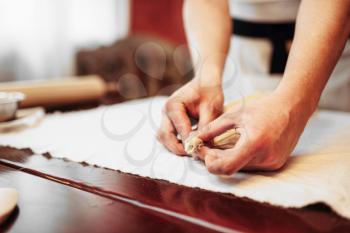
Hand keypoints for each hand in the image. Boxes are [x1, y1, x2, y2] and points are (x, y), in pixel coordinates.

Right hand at [157, 77, 223, 154]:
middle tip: (194, 154)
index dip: (190, 143)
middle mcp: (165, 111)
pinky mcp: (169, 119)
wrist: (206, 81)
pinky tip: (190, 143)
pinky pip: (168, 134)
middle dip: (178, 148)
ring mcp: (165, 115)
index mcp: (173, 106)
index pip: (179, 130)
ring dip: (175, 146)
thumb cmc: (209, 92)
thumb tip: (200, 146)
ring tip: (192, 150)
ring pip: (164, 137)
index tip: (201, 151)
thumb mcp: (211, 109)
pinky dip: (176, 141)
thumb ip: (205, 127)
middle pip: (165, 136)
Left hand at [195, 92, 312, 174]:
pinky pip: (251, 166)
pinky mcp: (276, 164)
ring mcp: (272, 163)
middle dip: (214, 159)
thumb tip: (195, 138)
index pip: (226, 167)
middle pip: (231, 168)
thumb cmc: (264, 108)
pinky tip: (235, 148)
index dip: (209, 162)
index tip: (200, 151)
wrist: (293, 107)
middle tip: (204, 147)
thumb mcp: (236, 115)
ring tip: (218, 146)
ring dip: (226, 160)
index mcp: (254, 144)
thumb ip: (213, 128)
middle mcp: (265, 158)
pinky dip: (239, 159)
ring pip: (240, 169)